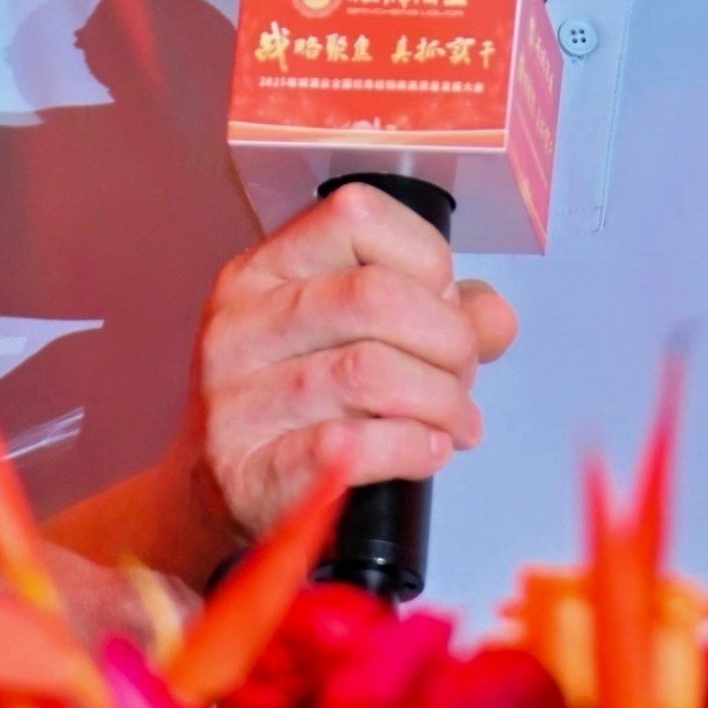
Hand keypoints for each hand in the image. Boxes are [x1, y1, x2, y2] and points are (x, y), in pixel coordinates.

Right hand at [186, 181, 518, 545]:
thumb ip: (434, 314)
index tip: (445, 302)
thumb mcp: (351, 337)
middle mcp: (240, 323)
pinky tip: (427, 451)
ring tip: (457, 423)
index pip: (356, 215)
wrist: (213, 492)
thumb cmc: (293, 406)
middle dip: (448, 339)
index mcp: (264, 269)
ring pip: (370, 373)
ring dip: (441, 401)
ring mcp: (235, 397)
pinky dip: (410, 448)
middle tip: (464, 376)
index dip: (426, 258)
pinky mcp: (247, 468)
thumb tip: (494, 317)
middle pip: (375, 297)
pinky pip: (349, 445)